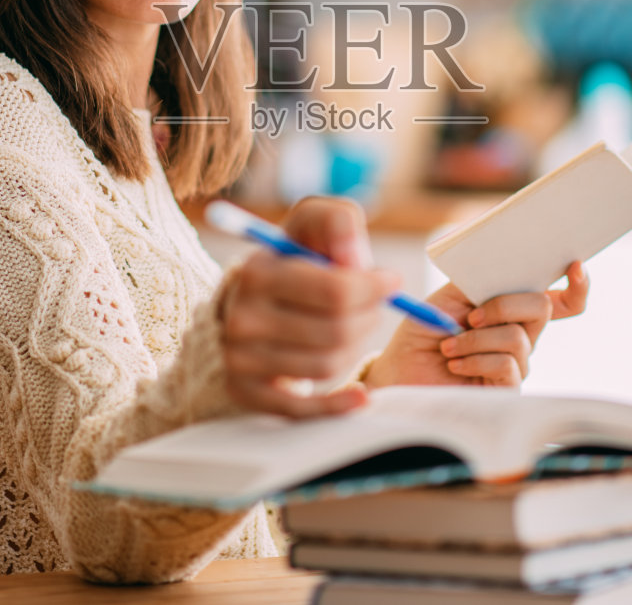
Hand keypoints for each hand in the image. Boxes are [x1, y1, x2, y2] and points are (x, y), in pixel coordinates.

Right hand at [219, 197, 397, 417]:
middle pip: (336, 331)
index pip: (336, 291)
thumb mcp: (312, 222)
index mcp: (258, 273)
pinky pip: (303, 410)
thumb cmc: (294, 258)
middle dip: (369, 317)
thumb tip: (357, 261)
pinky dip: (339, 405)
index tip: (390, 281)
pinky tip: (360, 396)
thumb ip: (338, 221)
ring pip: (327, 365)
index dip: (375, 288)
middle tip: (375, 307)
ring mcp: (241, 358)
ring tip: (354, 328)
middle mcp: (243, 317)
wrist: (248, 299)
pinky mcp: (247, 392)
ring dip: (356, 347)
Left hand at [363, 262, 588, 388]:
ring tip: (449, 347)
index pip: (560, 300)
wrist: (402, 372)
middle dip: (504, 305)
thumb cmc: (423, 333)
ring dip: (475, 338)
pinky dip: (475, 358)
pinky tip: (454, 363)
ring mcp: (517, 364)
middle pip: (542, 308)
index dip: (576, 286)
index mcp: (511, 309)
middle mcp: (521, 335)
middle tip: (471, 316)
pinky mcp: (507, 390)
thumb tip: (508, 265)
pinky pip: (506, 364)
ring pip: (517, 337)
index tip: (576, 266)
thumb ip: (479, 280)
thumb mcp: (448, 297)